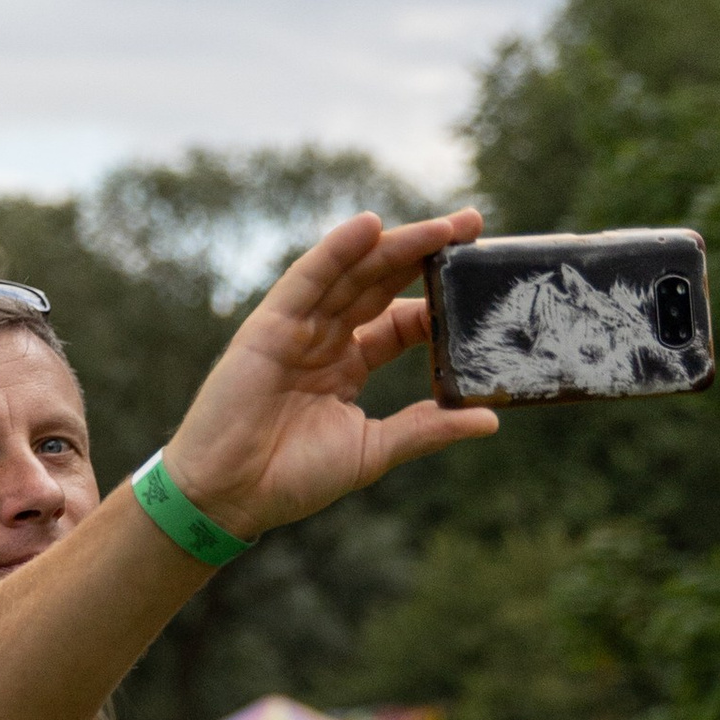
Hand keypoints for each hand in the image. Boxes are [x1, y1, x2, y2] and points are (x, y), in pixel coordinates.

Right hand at [159, 208, 494, 544]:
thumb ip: (427, 428)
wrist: (230, 496)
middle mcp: (325, 340)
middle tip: (473, 224)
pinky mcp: (268, 326)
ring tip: (444, 225)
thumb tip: (489, 418)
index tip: (478, 279)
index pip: (400, 321)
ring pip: (352, 274)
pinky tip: (370, 225)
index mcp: (349, 366)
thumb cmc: (292, 479)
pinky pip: (306, 279)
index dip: (436, 298)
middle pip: (381, 284)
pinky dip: (336, 250)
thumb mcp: (374, 451)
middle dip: (426, 252)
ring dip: (395, 244)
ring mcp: (297, 329)